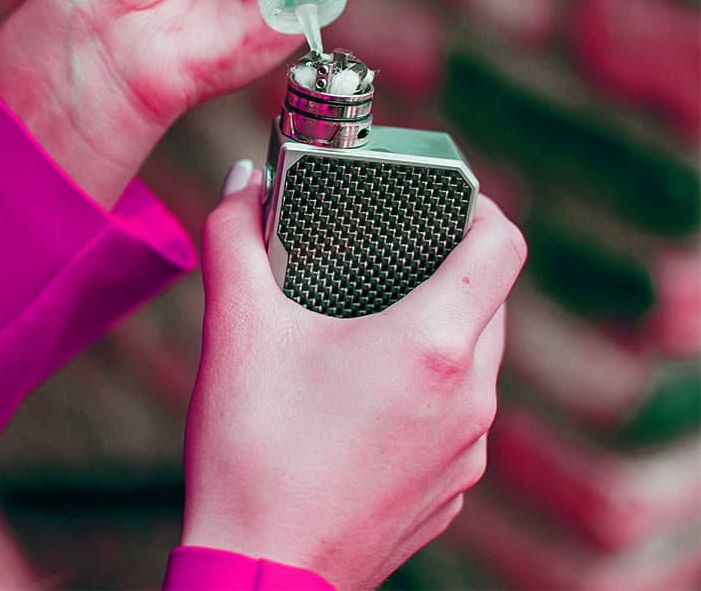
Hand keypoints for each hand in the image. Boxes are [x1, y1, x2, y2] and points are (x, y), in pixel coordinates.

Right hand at [181, 165, 525, 589]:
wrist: (260, 572)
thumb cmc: (251, 454)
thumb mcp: (235, 330)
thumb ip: (233, 239)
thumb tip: (242, 185)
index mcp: (430, 344)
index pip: (503, 245)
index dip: (482, 207)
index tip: (446, 200)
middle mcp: (470, 398)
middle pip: (489, 302)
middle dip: (444, 270)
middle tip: (381, 261)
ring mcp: (468, 452)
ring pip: (475, 364)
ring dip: (434, 335)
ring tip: (362, 333)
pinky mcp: (451, 491)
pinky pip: (457, 419)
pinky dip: (425, 394)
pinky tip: (360, 404)